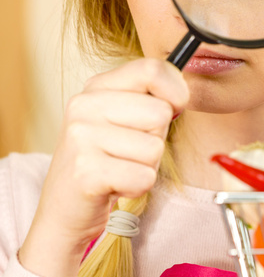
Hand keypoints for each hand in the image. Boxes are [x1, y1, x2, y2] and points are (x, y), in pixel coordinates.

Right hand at [18, 59, 188, 276]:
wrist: (67, 207)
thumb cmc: (108, 160)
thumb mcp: (125, 118)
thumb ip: (152, 97)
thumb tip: (184, 92)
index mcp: (97, 87)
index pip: (153, 69)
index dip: (176, 92)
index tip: (173, 110)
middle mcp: (85, 105)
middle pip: (160, 113)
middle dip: (156, 139)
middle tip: (129, 151)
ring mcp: (81, 137)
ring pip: (155, 148)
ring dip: (146, 166)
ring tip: (120, 167)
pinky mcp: (86, 172)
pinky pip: (144, 177)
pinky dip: (138, 186)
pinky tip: (115, 185)